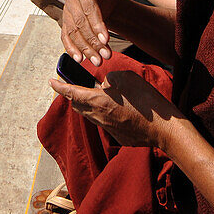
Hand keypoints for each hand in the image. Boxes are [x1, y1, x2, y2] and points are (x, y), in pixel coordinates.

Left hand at [49, 70, 180, 147]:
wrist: (163, 129)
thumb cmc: (145, 100)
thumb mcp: (126, 78)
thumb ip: (109, 79)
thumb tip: (104, 85)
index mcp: (97, 101)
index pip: (71, 92)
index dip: (59, 86)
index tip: (51, 80)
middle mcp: (98, 117)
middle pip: (78, 105)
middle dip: (74, 96)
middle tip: (76, 86)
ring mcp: (107, 128)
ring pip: (91, 115)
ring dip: (89, 105)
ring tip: (97, 96)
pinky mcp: (117, 135)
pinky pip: (105, 122)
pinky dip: (105, 114)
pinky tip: (119, 109)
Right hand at [61, 0, 117, 65]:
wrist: (102, 1)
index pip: (89, 9)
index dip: (98, 24)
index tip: (107, 38)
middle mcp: (70, 1)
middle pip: (81, 24)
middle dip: (93, 41)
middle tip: (106, 55)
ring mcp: (66, 13)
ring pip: (74, 33)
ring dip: (85, 49)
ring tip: (97, 60)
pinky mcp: (65, 24)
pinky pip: (66, 38)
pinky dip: (71, 49)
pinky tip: (79, 59)